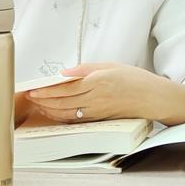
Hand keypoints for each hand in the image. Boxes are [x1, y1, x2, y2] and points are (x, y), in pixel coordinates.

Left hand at [24, 63, 171, 122]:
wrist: (154, 98)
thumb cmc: (136, 80)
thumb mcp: (111, 65)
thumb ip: (86, 68)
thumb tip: (65, 73)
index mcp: (98, 81)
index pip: (65, 87)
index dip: (46, 90)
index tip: (34, 89)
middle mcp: (96, 97)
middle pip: (62, 101)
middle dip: (43, 100)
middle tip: (30, 97)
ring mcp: (97, 111)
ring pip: (67, 113)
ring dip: (50, 110)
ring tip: (38, 105)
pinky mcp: (100, 119)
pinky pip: (76, 120)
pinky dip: (62, 117)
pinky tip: (55, 113)